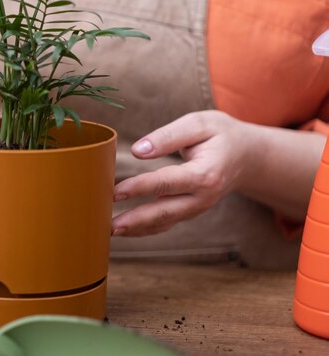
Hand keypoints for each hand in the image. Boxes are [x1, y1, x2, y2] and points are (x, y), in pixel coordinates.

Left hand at [111, 110, 254, 236]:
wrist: (246, 156)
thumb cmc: (220, 135)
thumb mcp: (199, 124)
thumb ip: (168, 136)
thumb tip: (137, 151)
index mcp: (205, 174)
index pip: (167, 183)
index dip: (140, 188)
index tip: (116, 192)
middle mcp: (202, 197)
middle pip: (165, 212)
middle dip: (135, 220)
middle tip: (108, 224)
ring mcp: (196, 208)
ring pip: (163, 222)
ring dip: (136, 229)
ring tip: (108, 231)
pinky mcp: (189, 211)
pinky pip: (165, 223)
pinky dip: (143, 229)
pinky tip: (123, 230)